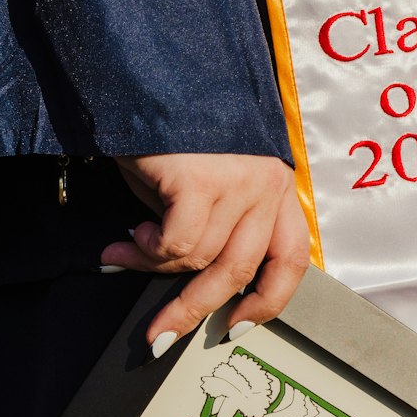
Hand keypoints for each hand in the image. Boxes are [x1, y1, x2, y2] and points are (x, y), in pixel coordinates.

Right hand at [100, 154, 309, 353]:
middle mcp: (268, 184)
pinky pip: (177, 244)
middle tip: (161, 335)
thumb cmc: (168, 136)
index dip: (267, 301)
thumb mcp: (201, 187)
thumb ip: (210, 230)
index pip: (291, 259)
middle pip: (241, 270)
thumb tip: (188, 286)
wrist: (140, 81)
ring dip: (153, 266)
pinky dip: (148, 249)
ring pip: (200, 258)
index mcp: (276, 187)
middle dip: (195, 310)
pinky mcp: (204, 180)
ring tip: (126, 250)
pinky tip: (133, 233)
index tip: (236, 327)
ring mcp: (240, 181)